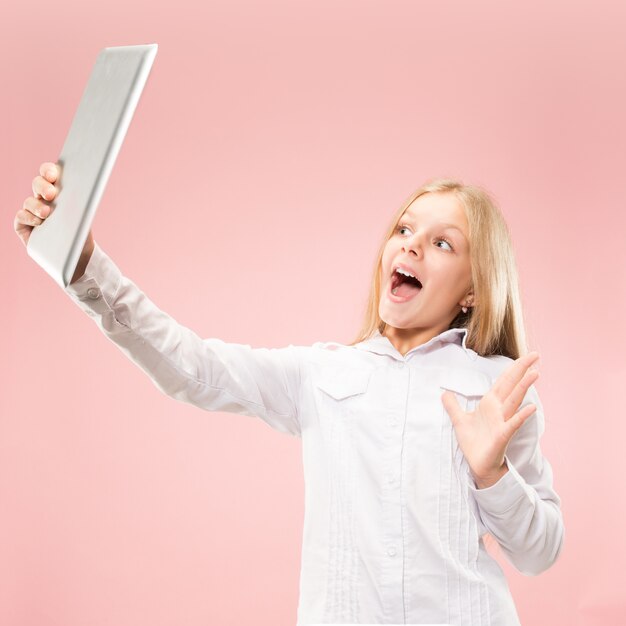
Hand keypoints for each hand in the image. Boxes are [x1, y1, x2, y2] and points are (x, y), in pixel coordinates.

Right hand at [15, 161, 94, 281]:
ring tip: (47, 213)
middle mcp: (42, 198)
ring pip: (29, 201)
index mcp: (58, 190)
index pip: (50, 173)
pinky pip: (21, 216)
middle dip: (42, 186)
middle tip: (52, 194)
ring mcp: (31, 211)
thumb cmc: (82, 232)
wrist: (79, 255)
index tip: (54, 174)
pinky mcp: (23, 225)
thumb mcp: (84, 216)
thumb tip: (85, 188)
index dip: (49, 171)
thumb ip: (81, 201)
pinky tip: (39, 222)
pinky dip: (29, 217)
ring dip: (37, 205)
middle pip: (37, 184)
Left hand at [441, 352, 539, 487]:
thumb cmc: (473, 443)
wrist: (478, 465)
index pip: (502, 382)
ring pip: (514, 400)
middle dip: (522, 370)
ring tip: (535, 373)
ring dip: (524, 387)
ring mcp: (503, 421)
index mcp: (489, 404)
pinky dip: (521, 415)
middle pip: (511, 385)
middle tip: (535, 355)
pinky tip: (532, 407)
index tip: (523, 356)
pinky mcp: (503, 435)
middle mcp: (498, 410)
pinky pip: (513, 423)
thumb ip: (453, 406)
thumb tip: (444, 393)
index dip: (511, 369)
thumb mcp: (459, 421)